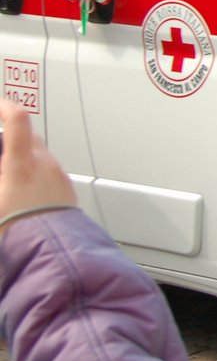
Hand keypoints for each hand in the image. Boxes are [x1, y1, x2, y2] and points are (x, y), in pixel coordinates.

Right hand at [0, 100, 76, 234]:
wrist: (53, 253)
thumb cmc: (17, 230)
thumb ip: (3, 175)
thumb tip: (5, 171)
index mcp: (22, 164)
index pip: (18, 121)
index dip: (6, 109)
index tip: (0, 107)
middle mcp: (45, 165)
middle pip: (30, 138)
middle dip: (12, 139)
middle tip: (0, 148)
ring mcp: (59, 177)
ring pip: (40, 158)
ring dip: (24, 161)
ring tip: (8, 180)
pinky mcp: (67, 191)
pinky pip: (49, 174)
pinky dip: (36, 176)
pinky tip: (25, 194)